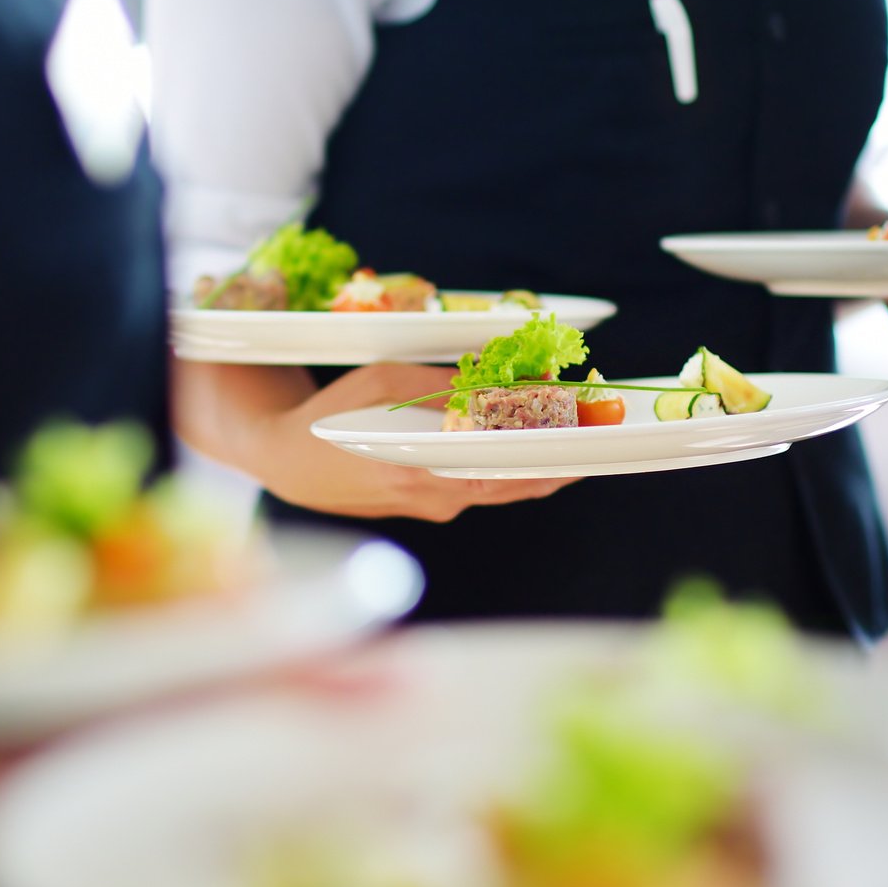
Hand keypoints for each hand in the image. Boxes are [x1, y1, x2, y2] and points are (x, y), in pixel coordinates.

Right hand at [250, 362, 575, 522]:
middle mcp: (435, 498)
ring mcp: (434, 507)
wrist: (286, 464)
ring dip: (541, 462)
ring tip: (578, 436)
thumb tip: (502, 379)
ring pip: (504, 488)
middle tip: (601, 433)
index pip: (506, 466)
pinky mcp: (429, 505)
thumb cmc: (330, 417)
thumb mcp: (382, 382)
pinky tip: (530, 445)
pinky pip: (482, 487)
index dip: (552, 450)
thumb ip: (443, 384)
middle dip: (562, 457)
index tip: (590, 434)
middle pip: (517, 483)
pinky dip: (510, 466)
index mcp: (422, 470)